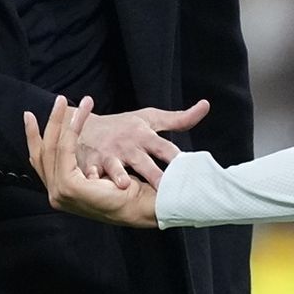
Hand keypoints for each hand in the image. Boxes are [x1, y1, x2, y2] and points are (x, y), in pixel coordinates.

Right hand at [24, 96, 158, 227]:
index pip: (40, 163)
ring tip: (63, 100)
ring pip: (53, 146)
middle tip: (51, 103)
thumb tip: (72, 145)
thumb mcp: (100, 172)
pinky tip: (78, 113)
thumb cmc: (128, 190)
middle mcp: (56, 193)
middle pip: (41, 153)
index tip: (30, 118)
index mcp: (61, 192)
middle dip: (43, 125)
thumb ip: (83, 164)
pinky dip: (72, 127)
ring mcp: (59, 192)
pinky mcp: (69, 186)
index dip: (33, 139)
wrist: (141, 205)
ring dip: (58, 120)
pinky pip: (66, 148)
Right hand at [71, 99, 209, 188]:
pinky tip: (92, 184)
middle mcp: (128, 146)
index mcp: (144, 135)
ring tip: (124, 184)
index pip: (164, 148)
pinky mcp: (90, 163)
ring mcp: (108, 155)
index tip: (191, 170)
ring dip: (119, 174)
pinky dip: (90, 179)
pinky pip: (90, 173)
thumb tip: (205, 105)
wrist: (87, 126)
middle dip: (154, 175)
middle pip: (143, 162)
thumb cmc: (124, 126)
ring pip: (115, 167)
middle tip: (167, 188)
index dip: (177, 158)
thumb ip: (179, 119)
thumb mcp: (150, 119)